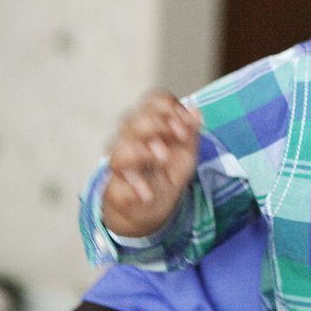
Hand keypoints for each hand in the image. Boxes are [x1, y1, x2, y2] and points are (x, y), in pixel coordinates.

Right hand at [101, 90, 200, 237]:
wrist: (156, 207)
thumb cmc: (169, 171)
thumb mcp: (187, 151)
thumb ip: (190, 131)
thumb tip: (195, 111)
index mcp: (151, 126)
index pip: (152, 104)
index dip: (168, 109)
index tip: (185, 125)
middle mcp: (131, 142)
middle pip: (132, 123)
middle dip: (154, 126)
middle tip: (177, 137)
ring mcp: (122, 167)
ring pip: (118, 153)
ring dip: (140, 153)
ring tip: (163, 160)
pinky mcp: (115, 192)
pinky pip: (115, 189)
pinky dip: (130, 191)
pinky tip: (145, 195)